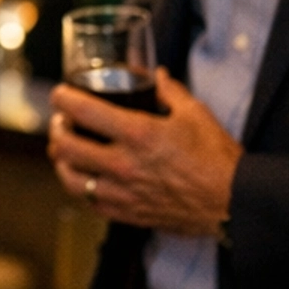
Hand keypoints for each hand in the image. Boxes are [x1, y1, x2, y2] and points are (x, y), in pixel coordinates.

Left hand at [48, 69, 240, 233]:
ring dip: (61, 160)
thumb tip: (156, 74)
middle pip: (67, 146)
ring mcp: (123, 193)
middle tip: (60, 121)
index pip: (84, 111)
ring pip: (71, 178)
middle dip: (56, 129)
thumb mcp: (195, 113)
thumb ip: (169, 90)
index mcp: (138, 134)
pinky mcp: (129, 214)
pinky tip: (85, 178)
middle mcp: (124, 164)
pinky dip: (81, 188)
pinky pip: (90, 202)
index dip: (63, 99)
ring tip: (63, 149)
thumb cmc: (216, 158)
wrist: (232, 203)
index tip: (59, 93)